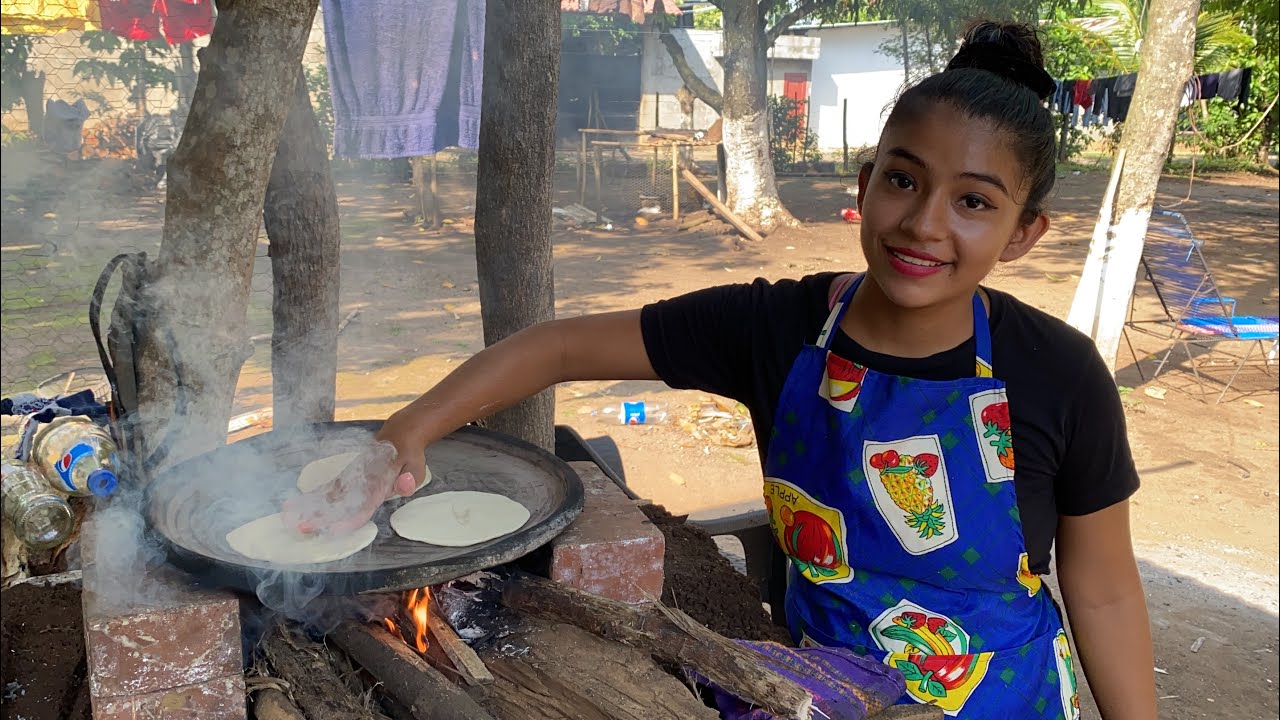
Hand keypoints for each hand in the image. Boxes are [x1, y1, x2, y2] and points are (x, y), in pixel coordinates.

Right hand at [280, 437, 419, 534]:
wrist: (400, 432)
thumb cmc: (410, 454)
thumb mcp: (417, 465)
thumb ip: (409, 478)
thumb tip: (403, 486)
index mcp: (378, 478)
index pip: (363, 503)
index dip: (349, 518)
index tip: (333, 529)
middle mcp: (360, 477)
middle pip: (338, 499)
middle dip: (319, 514)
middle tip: (299, 527)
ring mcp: (351, 474)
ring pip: (328, 492)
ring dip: (308, 504)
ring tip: (286, 515)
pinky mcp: (346, 473)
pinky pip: (327, 486)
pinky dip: (312, 495)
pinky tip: (293, 503)